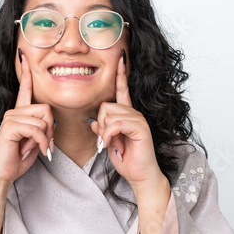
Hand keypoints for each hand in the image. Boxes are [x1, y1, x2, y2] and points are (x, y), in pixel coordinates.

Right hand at [0, 52, 53, 187]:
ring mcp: (10, 118)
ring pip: (43, 120)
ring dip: (45, 138)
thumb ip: (42, 129)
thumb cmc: (16, 160)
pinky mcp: (9, 127)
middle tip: (45, 144)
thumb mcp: (35, 142)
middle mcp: (13, 112)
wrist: (2, 174)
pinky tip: (37, 151)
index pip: (24, 89)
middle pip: (46, 109)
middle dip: (50, 129)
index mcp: (19, 114)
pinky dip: (41, 142)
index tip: (24, 55)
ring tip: (36, 149)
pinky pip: (36, 129)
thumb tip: (49, 123)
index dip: (26, 73)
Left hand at [89, 54, 163, 190]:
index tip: (120, 58)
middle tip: (105, 141)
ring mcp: (138, 119)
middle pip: (106, 105)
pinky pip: (115, 124)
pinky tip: (110, 145)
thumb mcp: (109, 143)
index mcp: (127, 115)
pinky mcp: (140, 128)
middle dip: (101, 124)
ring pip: (109, 115)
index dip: (120, 75)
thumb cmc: (127, 160)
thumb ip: (102, 130)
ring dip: (104, 133)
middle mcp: (134, 113)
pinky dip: (108, 136)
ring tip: (109, 145)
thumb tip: (93, 121)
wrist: (140, 176)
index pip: (122, 90)